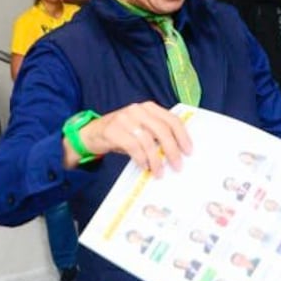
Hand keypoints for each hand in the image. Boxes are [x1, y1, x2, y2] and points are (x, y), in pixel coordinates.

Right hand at [73, 101, 192, 176]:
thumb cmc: (122, 133)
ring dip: (156, 160)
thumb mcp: (141, 129)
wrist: (92, 133)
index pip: (171, 119)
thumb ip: (156, 134)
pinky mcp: (113, 130)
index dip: (182, 135)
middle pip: (162, 130)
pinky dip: (141, 159)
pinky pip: (132, 147)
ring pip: (148, 140)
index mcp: (149, 108)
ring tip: (159, 172)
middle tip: (177, 165)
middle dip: (172, 150)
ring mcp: (124, 119)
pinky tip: (144, 166)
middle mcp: (138, 110)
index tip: (188, 151)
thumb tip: (177, 152)